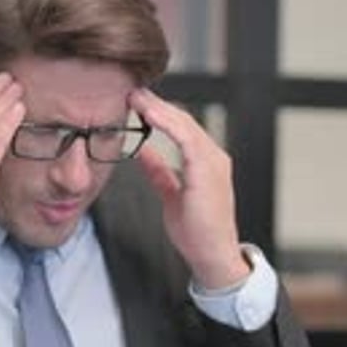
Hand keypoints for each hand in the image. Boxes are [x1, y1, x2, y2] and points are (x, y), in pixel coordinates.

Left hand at [129, 88, 249, 288]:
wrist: (212, 255)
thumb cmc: (197, 231)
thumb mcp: (170, 194)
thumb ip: (159, 172)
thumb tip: (142, 153)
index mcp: (205, 162)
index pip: (181, 128)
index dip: (159, 113)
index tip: (137, 103)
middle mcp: (213, 157)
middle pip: (183, 120)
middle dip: (156, 104)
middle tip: (132, 91)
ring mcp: (213, 162)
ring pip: (184, 124)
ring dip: (159, 109)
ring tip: (137, 97)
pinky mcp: (208, 170)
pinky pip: (186, 138)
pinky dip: (167, 123)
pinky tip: (149, 114)